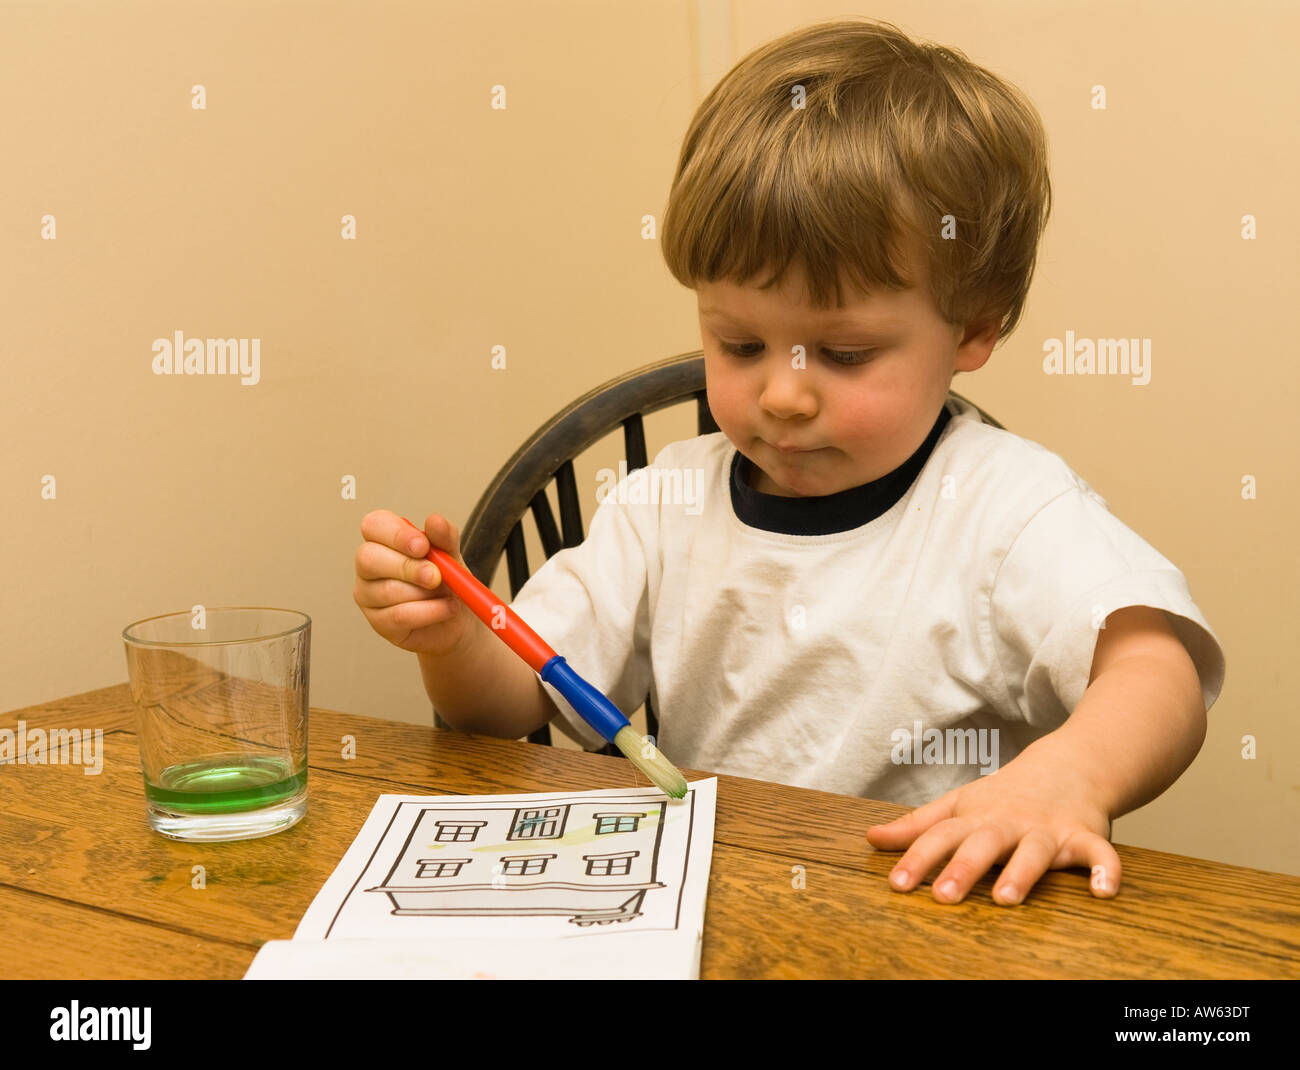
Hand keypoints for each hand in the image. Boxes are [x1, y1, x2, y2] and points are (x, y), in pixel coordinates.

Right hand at [353, 510, 473, 656]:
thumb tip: (435, 520)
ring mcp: (369, 595)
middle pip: (368, 558)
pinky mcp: (378, 623)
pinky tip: (446, 609)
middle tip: (436, 575)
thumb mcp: (451, 554)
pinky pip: (399, 616)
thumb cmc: (447, 581)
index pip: (373, 525)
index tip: (423, 545)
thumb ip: (444, 536)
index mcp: (384, 540)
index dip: (396, 534)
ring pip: (387, 590)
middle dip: (407, 567)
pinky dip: (430, 612)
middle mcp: (369, 565)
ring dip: (425, 594)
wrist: (458, 619)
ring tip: (448, 595)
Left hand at [864, 745, 1119, 905]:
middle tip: (943, 896)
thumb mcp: (959, 804)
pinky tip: (1105, 891)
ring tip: (1005, 899)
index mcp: (975, 817)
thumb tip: (871, 838)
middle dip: (963, 868)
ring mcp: (1047, 828)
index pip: (940, 836)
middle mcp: (1009, 823)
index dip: (917, 859)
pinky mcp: (1085, 835)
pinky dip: (1105, 869)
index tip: (896, 885)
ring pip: (1034, 850)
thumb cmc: (1005, 795)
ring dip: (1021, 873)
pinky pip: (1098, 853)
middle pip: (983, 843)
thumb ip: (917, 825)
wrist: (1068, 764)